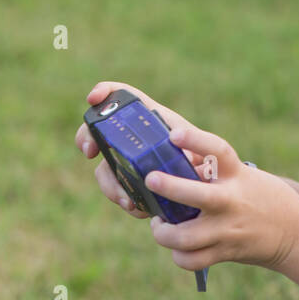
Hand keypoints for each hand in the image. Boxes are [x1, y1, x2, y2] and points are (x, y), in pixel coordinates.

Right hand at [75, 81, 203, 219]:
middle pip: (98, 131)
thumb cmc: (207, 159)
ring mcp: (128, 161)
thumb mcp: (204, 146)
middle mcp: (135, 138)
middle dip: (86, 138)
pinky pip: (117, 191)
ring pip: (104, 167)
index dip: (104, 92)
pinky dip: (123, 199)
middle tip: (89, 152)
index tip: (92, 99)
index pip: (121, 96)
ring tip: (127, 199)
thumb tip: (178, 141)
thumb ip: (194, 141)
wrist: (212, 190)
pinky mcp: (131, 184)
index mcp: (150, 119)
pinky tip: (137, 207)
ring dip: (110, 183)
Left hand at [144, 122, 298, 272]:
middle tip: (151, 180)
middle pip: (196, 195)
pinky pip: (192, 260)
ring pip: (185, 238)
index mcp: (238, 175)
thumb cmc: (264, 197)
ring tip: (159, 224)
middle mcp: (231, 201)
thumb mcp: (245, 175)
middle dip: (169, 188)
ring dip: (163, 232)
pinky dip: (179, 255)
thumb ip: (215, 170)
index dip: (194, 139)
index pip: (217, 150)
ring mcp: (227, 230)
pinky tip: (177, 246)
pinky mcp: (225, 252)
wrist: (296, 234)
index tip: (173, 134)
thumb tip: (178, 160)